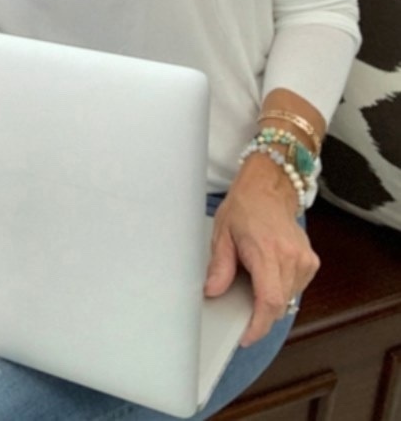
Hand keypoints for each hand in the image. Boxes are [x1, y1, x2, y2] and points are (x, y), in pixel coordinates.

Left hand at [205, 154, 319, 345]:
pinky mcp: (311, 262)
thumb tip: (212, 292)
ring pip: (289, 299)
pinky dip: (281, 289)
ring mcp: (305, 260)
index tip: (246, 337)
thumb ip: (219, 266)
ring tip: (253, 278)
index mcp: (267, 251)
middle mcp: (291, 257)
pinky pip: (296, 288)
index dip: (258, 325)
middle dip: (260, 314)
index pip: (269, 301)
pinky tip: (267, 273)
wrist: (268, 188)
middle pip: (279, 305)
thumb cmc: (244, 207)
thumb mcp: (222, 234)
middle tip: (240, 306)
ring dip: (271, 300)